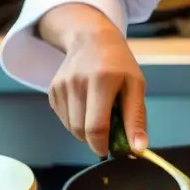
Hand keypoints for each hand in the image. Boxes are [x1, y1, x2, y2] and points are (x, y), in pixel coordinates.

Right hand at [47, 25, 147, 157]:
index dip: (102, 145)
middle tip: (109, 134)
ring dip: (85, 132)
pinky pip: (63, 118)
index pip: (96, 127)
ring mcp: (61, 87)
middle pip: (81, 130)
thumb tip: (138, 149)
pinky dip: (76, 121)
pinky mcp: (51, 90)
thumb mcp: (136, 85)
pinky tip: (86, 108)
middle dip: (95, 140)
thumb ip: (136, 118)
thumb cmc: (119, 64)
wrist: (90, 39)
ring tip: (99, 116)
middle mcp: (77, 84)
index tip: (110, 151)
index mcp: (102, 81)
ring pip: (71, 127)